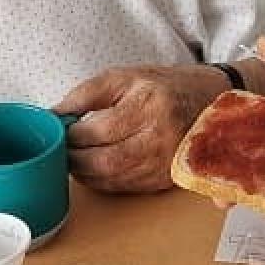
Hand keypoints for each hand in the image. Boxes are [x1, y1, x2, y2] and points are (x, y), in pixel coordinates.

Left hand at [57, 64, 227, 192]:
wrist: (211, 101)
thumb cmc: (166, 86)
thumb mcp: (125, 77)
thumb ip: (86, 93)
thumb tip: (54, 114)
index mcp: (150, 106)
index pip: (98, 130)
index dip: (72, 134)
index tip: (60, 129)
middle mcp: (160, 137)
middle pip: (104, 161)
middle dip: (74, 158)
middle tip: (61, 148)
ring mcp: (164, 162)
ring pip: (111, 179)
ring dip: (84, 172)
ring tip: (74, 157)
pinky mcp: (165, 178)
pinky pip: (124, 187)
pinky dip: (101, 181)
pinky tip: (93, 167)